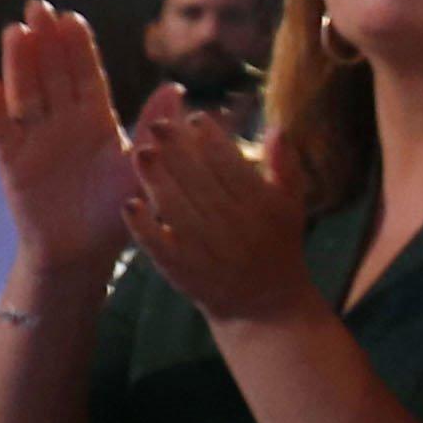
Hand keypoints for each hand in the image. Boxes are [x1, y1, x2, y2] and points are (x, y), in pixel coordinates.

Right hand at [0, 5, 135, 273]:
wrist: (80, 253)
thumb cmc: (115, 210)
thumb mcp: (140, 167)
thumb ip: (154, 128)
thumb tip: (178, 88)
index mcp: (96, 120)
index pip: (85, 75)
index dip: (78, 47)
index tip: (72, 16)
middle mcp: (64, 122)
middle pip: (52, 74)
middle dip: (46, 40)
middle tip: (39, 5)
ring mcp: (35, 138)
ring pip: (25, 92)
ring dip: (19, 63)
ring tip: (15, 30)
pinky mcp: (12, 161)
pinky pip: (2, 129)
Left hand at [121, 87, 319, 325]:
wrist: (262, 304)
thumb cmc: (278, 245)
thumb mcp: (292, 205)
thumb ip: (285, 166)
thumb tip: (276, 126)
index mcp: (262, 206)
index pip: (230, 163)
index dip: (210, 138)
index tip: (195, 119)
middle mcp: (234, 225)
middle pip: (197, 179)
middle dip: (176, 149)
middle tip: (158, 125)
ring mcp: (205, 248)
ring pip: (174, 206)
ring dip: (154, 178)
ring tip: (140, 152)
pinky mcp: (182, 269)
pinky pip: (156, 242)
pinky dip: (142, 223)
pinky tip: (130, 202)